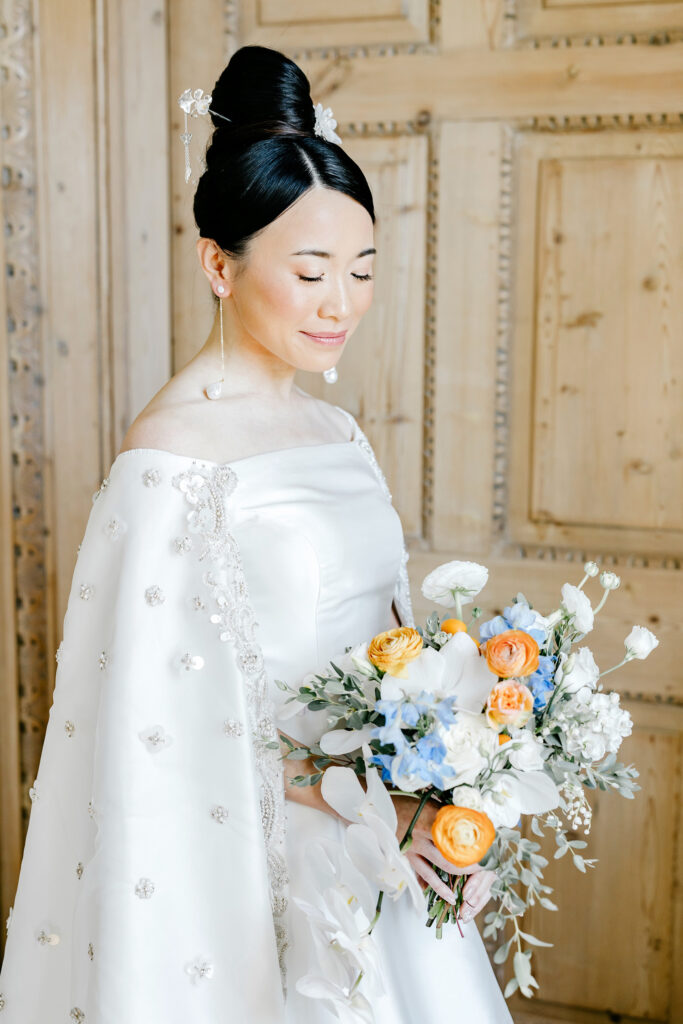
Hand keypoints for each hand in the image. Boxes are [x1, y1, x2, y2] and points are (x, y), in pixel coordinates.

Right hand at [392, 794, 493, 919]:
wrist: (372, 806)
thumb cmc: (402, 800)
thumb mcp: (426, 800)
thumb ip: (445, 812)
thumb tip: (470, 818)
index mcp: (430, 818)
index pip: (457, 835)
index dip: (473, 845)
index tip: (486, 849)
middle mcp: (421, 836)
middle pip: (448, 857)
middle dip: (466, 866)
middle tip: (480, 871)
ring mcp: (411, 848)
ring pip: (432, 870)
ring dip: (446, 884)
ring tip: (455, 897)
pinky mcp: (403, 855)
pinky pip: (416, 873)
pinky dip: (425, 884)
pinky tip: (432, 893)